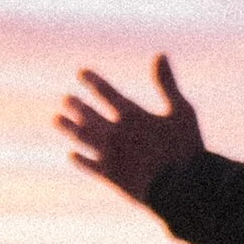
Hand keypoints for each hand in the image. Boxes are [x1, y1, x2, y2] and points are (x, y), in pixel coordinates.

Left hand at [57, 55, 203, 203]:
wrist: (182, 188)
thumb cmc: (186, 148)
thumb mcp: (182, 111)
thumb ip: (167, 84)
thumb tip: (160, 55)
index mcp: (132, 115)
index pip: (106, 93)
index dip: (92, 81)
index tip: (81, 74)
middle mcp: (115, 133)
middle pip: (88, 115)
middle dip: (76, 105)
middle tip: (66, 100)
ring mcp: (110, 156)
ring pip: (82, 138)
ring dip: (69, 128)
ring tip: (57, 120)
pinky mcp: (111, 177)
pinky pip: (90, 166)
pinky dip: (80, 160)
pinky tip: (72, 155)